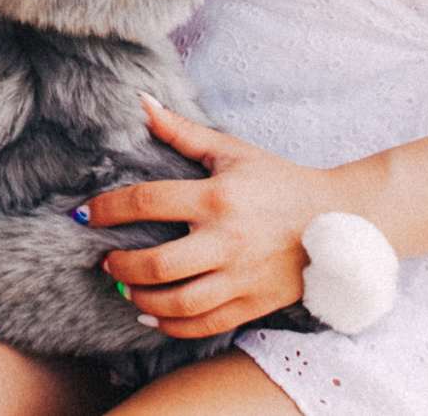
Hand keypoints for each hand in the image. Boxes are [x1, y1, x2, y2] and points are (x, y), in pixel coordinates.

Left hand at [79, 95, 340, 338]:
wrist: (343, 220)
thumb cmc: (280, 180)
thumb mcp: (232, 151)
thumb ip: (182, 130)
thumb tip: (141, 102)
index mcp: (217, 197)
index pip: (146, 202)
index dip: (107, 209)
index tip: (84, 214)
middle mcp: (227, 240)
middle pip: (157, 264)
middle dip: (120, 266)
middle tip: (104, 261)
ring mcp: (242, 277)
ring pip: (180, 303)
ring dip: (142, 300)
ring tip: (125, 290)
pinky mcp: (255, 303)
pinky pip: (206, 325)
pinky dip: (174, 326)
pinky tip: (154, 315)